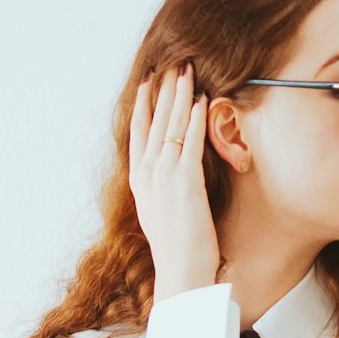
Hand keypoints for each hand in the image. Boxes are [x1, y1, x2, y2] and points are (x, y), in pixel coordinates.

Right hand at [129, 61, 220, 300]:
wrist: (181, 272)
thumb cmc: (176, 251)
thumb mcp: (161, 214)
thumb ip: (162, 191)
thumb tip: (170, 180)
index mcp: (139, 183)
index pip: (138, 134)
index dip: (144, 106)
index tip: (148, 83)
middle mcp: (148, 176)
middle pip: (154, 123)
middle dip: (163, 91)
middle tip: (172, 64)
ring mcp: (164, 178)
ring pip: (171, 127)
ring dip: (179, 96)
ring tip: (186, 71)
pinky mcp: (185, 183)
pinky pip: (191, 142)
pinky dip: (195, 119)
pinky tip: (200, 101)